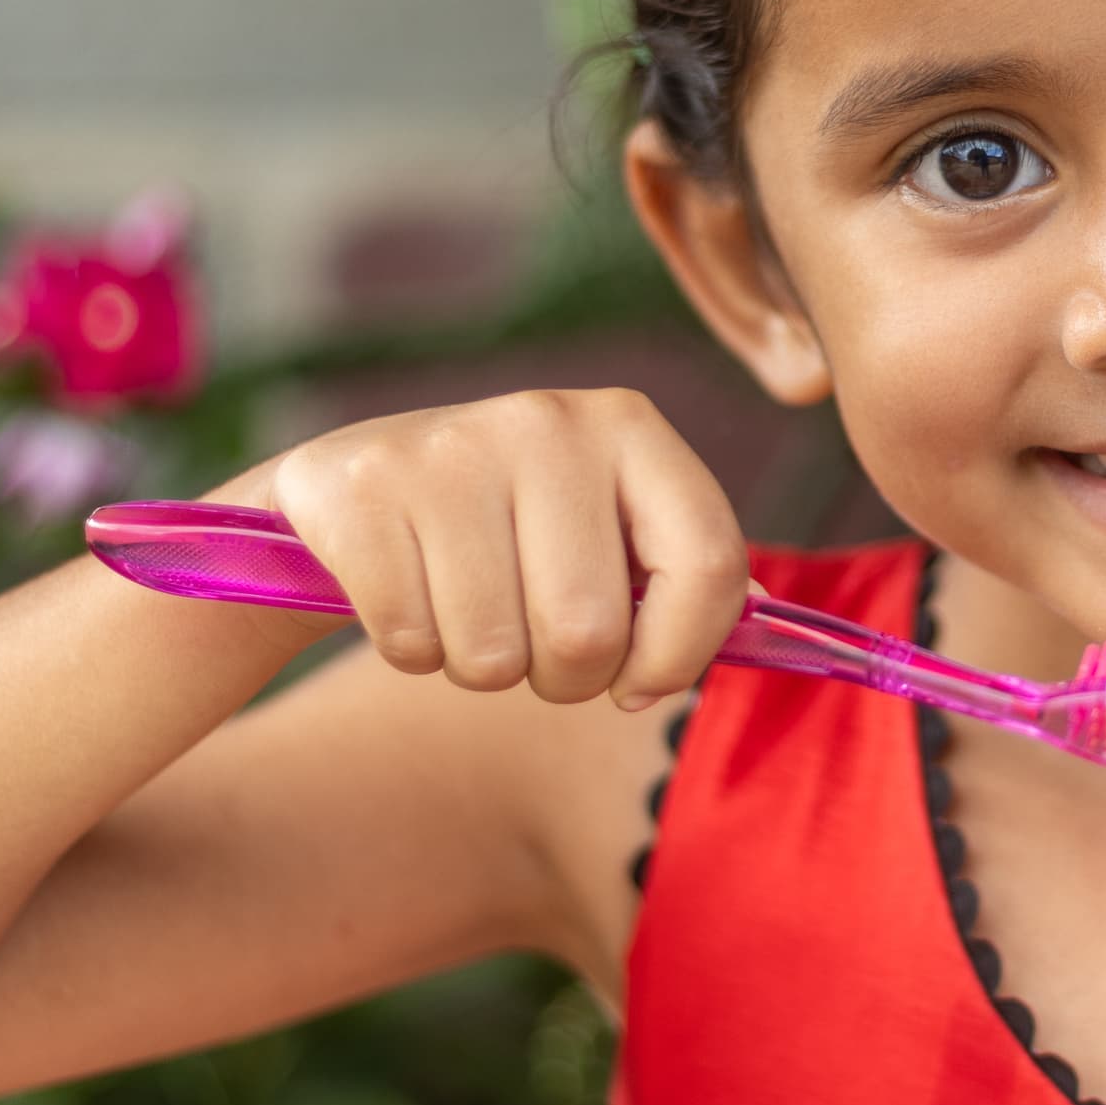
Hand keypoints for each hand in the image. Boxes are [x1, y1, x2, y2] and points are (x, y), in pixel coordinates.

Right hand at [247, 389, 747, 707]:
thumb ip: (680, 572)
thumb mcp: (601, 526)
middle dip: (564, 678)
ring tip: (464, 609)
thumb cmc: (507, 531)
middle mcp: (544, 421)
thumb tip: (755, 625)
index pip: (707, 563)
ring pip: (495, 655)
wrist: (349, 489)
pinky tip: (408, 594)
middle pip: (590, 633)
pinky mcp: (361, 493)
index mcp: (628, 427)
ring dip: (482, 667)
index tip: (640, 682)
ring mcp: (447, 451)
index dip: (680, 654)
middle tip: (534, 645)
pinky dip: (412, 652)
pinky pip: (412, 645)